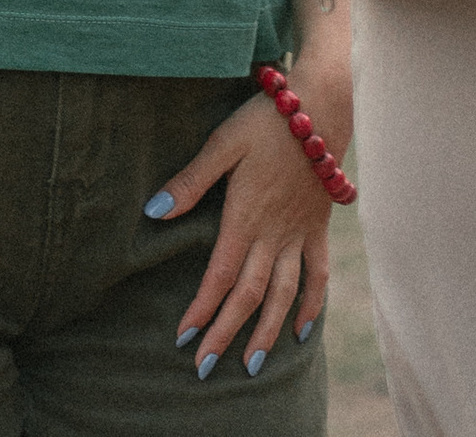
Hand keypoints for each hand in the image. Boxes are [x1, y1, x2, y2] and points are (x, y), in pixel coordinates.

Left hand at [147, 86, 334, 375]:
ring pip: (284, 295)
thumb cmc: (265, 120)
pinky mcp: (317, 228)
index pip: (221, 276)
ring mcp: (299, 234)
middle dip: (226, 333)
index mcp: (246, 217)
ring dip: (268, 332)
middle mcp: (274, 234)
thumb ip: (191, 180)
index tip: (184, 337)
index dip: (202, 309)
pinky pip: (318, 276)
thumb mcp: (222, 143)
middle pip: (250, 295)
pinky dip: (312, 306)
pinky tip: (302, 331)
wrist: (321, 107)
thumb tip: (154, 211)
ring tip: (251, 364)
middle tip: (206, 369)